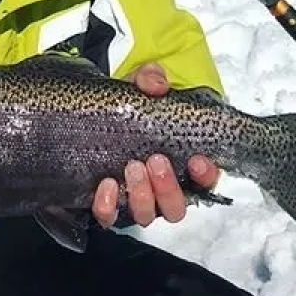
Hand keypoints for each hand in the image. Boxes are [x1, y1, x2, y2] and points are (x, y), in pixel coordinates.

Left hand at [91, 62, 220, 228]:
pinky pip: (109, 217)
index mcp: (179, 162)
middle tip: (156, 160)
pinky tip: (106, 185)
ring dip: (142, 195)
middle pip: (176, 208)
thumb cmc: (125, 106)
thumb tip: (156, 84)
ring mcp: (134, 199)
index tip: (197, 160)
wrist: (89, 115)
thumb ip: (150, 78)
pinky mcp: (107, 204)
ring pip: (147, 215)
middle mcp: (160, 188)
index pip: (205, 181)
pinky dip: (108, 206)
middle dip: (168, 188)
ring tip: (132, 167)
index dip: (206, 176)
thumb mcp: (138, 86)